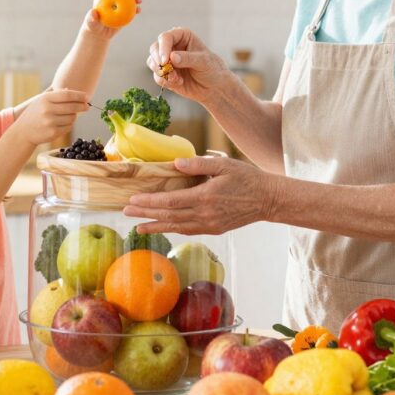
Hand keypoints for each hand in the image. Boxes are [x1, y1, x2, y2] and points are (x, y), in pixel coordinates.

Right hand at [14, 88, 89, 145]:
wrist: (23, 131)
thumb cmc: (34, 113)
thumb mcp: (41, 100)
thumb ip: (56, 95)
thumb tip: (71, 90)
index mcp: (45, 99)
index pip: (67, 95)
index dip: (79, 95)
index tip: (87, 97)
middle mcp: (47, 110)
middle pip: (72, 107)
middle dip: (82, 106)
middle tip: (87, 106)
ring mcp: (50, 122)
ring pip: (72, 118)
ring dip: (74, 116)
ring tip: (69, 115)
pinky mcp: (53, 133)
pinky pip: (68, 127)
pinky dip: (69, 125)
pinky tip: (63, 123)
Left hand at [85, 0, 141, 38]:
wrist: (100, 32)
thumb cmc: (93, 26)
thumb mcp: (90, 23)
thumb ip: (90, 18)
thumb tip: (93, 13)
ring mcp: (121, 3)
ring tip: (139, 0)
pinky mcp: (127, 11)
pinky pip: (133, 8)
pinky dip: (137, 8)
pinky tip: (139, 11)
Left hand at [122, 155, 273, 234]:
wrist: (268, 199)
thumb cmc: (247, 178)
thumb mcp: (224, 165)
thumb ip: (199, 165)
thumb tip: (175, 164)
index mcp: (205, 197)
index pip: (170, 202)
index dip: (150, 202)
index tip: (133, 201)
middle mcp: (205, 214)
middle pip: (169, 216)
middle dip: (146, 215)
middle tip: (126, 213)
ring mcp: (210, 224)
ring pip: (177, 227)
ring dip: (156, 227)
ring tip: (138, 227)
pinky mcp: (215, 229)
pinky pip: (188, 230)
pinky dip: (173, 229)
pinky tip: (163, 227)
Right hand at [146, 27, 230, 106]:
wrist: (214, 87)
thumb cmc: (212, 69)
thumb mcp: (203, 62)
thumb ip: (188, 58)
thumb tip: (172, 57)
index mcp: (182, 36)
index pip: (166, 37)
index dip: (163, 48)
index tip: (165, 61)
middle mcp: (172, 46)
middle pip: (154, 48)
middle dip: (158, 60)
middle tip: (165, 69)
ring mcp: (167, 60)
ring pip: (152, 62)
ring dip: (162, 72)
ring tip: (176, 78)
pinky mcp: (165, 73)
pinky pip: (157, 76)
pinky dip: (165, 80)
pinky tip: (178, 82)